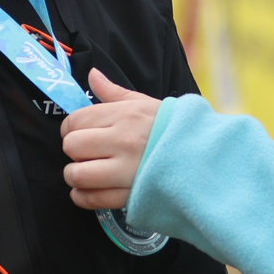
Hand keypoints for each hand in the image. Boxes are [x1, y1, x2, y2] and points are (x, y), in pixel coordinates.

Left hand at [63, 70, 158, 211]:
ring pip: (77, 174)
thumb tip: (92, 74)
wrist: (203, 158)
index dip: (70, 127)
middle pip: (72, 146)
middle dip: (73, 150)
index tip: (78, 132)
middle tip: (84, 152)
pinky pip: (91, 199)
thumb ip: (113, 92)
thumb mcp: (144, 103)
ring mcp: (126, 171)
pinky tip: (89, 190)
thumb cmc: (172, 129)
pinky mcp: (129, 196)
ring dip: (75, 175)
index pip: (76, 120)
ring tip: (85, 171)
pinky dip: (83, 196)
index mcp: (125, 116)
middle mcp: (123, 142)